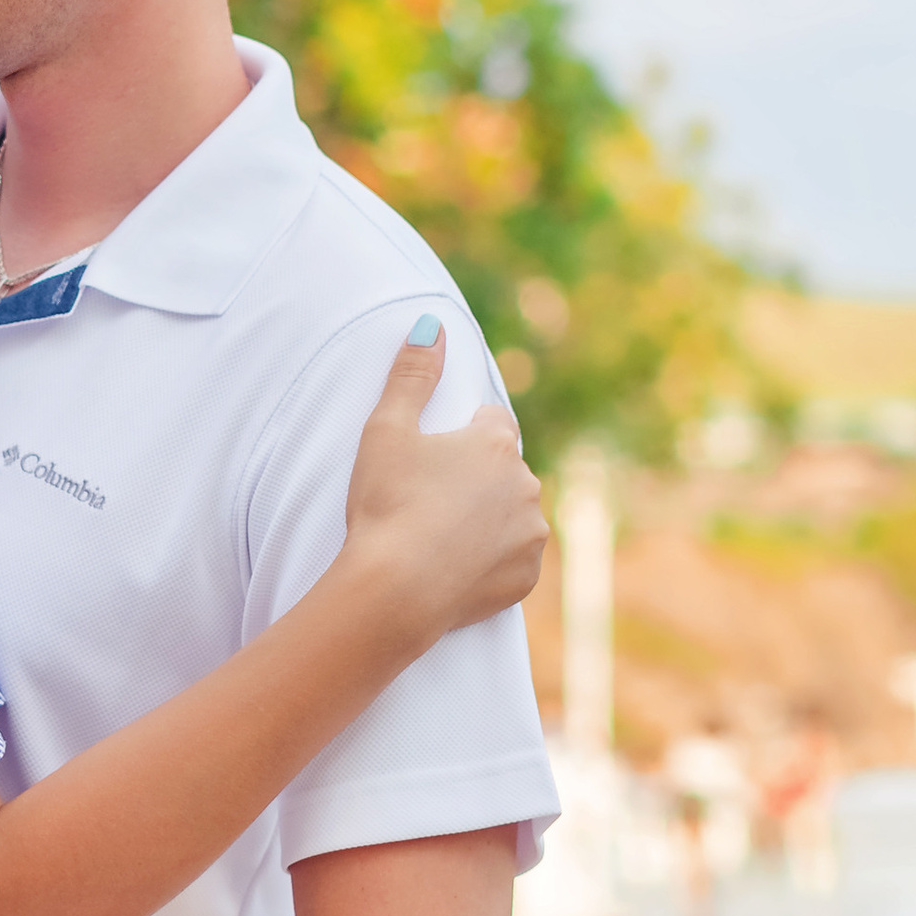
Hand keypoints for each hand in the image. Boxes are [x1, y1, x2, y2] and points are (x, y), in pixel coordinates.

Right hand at [341, 323, 547, 636]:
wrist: (394, 590)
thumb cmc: (386, 504)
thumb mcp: (386, 429)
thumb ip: (412, 374)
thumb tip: (432, 325)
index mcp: (495, 443)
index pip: (492, 423)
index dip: (462, 437)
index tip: (434, 459)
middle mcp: (525, 484)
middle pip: (504, 471)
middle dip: (476, 480)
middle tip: (429, 500)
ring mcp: (530, 534)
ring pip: (513, 515)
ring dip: (488, 520)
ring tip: (440, 536)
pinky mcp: (526, 578)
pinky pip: (513, 561)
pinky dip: (490, 562)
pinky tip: (455, 567)